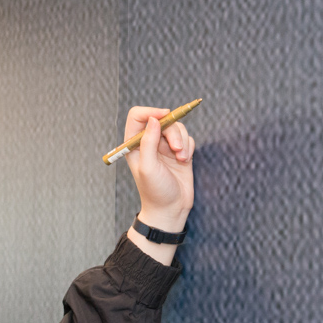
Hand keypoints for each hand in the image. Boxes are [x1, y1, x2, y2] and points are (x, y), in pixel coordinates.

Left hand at [123, 106, 194, 257]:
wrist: (171, 210)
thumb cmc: (154, 191)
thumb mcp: (148, 166)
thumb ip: (148, 141)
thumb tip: (154, 119)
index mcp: (134, 144)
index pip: (138, 116)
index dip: (151, 112)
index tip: (164, 116)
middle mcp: (149, 142)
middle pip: (163, 120)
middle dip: (173, 132)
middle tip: (176, 150)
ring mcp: (165, 147)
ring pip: (177, 128)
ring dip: (182, 141)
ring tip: (182, 158)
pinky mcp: (179, 152)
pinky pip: (187, 138)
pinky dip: (189, 146)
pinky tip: (185, 160)